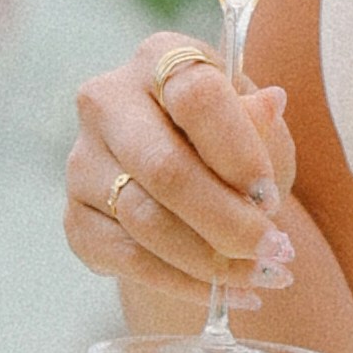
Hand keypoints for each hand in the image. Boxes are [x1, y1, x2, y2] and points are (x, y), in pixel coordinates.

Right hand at [66, 29, 292, 325]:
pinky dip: (183, 283)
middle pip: (165, 169)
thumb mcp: (258, 127)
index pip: (195, 96)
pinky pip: (127, 259)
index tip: (271, 198)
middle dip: (228, 222)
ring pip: (146, 222)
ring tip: (264, 277)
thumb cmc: (231, 145)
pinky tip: (225, 293)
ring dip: (211, 261)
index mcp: (159, 58)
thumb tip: (271, 104)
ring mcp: (82, 161)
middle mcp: (107, 101)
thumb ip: (260, 124)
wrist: (191, 185)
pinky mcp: (76, 218)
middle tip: (277, 254)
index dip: (238, 152)